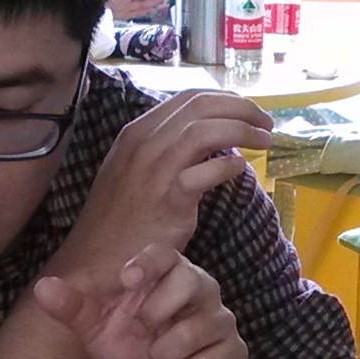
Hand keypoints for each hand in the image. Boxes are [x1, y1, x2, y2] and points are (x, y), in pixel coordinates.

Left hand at [31, 244, 245, 358]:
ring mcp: (221, 320)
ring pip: (197, 327)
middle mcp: (199, 289)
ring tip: (161, 357)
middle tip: (145, 330)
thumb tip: (42, 287)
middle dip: (156, 312)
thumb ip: (73, 308)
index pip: (165, 254)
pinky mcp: (234, 352)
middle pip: (189, 280)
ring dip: (167, 352)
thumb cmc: (133, 352)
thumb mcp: (97, 332)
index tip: (126, 280)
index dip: (148, 263)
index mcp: (166, 276)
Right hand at [49, 91, 268, 283]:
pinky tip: (240, 170)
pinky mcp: (167, 201)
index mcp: (136, 132)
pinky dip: (226, 167)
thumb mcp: (134, 172)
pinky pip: (204, 173)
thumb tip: (207, 137)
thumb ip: (165, 150)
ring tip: (264, 142)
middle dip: (241, 108)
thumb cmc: (120, 219)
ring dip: (242, 131)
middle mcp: (143, 144)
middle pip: (200, 107)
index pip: (188, 98)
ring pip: (205, 131)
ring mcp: (153, 171)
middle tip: (265, 123)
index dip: (225, 99)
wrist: (94, 260)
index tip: (247, 111)